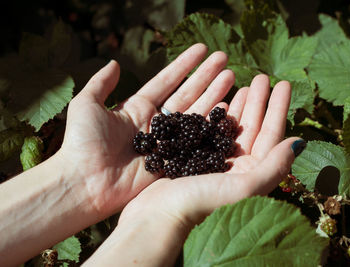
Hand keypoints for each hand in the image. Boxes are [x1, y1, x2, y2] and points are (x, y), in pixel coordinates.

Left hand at [57, 44, 235, 216]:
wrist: (85, 182)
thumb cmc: (83, 143)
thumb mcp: (86, 105)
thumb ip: (102, 83)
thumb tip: (115, 62)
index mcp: (138, 108)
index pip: (167, 81)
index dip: (184, 65)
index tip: (202, 49)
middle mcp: (156, 123)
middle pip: (187, 94)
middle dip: (206, 76)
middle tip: (224, 59)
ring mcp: (167, 142)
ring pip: (195, 114)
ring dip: (214, 95)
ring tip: (231, 77)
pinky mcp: (173, 161)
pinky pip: (196, 142)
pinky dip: (211, 126)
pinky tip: (227, 110)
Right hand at [84, 74, 305, 265]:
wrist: (157, 216)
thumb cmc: (199, 203)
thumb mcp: (243, 187)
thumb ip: (273, 167)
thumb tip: (300, 142)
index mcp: (251, 173)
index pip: (271, 135)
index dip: (279, 108)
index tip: (284, 84)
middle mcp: (236, 167)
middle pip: (252, 127)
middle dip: (259, 101)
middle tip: (262, 76)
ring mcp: (215, 161)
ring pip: (232, 127)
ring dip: (239, 105)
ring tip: (243, 83)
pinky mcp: (195, 157)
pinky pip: (211, 130)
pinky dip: (216, 114)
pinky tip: (220, 100)